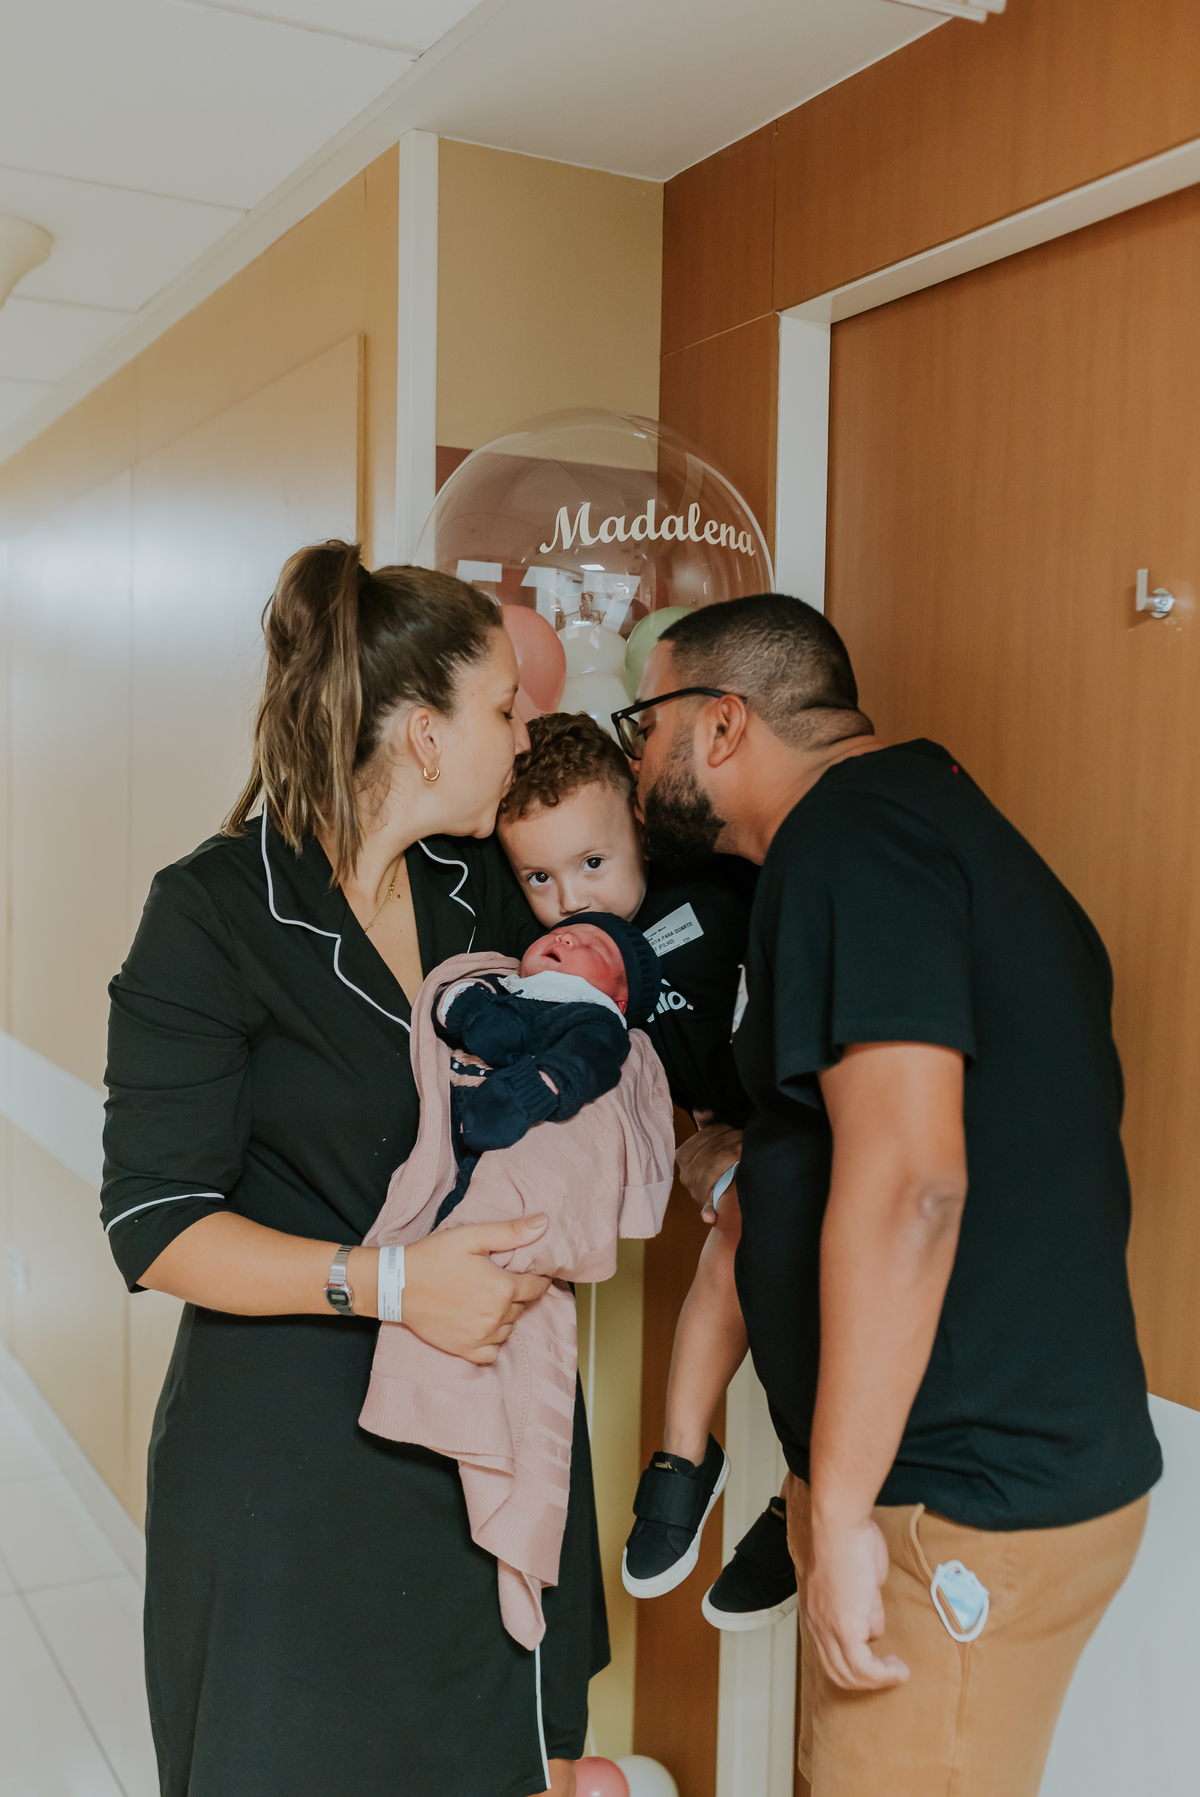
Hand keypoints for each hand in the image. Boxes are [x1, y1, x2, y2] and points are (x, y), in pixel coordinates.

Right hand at [393, 1216, 551, 1363]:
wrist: (397, 1285)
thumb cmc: (433, 1256)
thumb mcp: (471, 1236)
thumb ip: (510, 1232)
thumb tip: (544, 1223)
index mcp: (502, 1288)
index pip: (536, 1287)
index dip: (537, 1278)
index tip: (531, 1273)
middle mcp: (496, 1316)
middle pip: (522, 1307)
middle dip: (517, 1294)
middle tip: (499, 1282)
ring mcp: (481, 1336)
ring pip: (509, 1328)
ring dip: (505, 1316)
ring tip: (488, 1300)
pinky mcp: (465, 1350)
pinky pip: (492, 1352)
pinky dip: (492, 1340)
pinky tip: (482, 1325)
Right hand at [676, 1118, 742, 1221]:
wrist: (721, 1191)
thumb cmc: (716, 1159)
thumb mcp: (708, 1139)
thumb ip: (705, 1122)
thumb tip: (704, 1107)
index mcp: (682, 1155)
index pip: (706, 1136)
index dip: (725, 1130)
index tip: (736, 1129)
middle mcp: (685, 1174)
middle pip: (714, 1150)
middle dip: (734, 1140)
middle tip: (747, 1138)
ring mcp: (696, 1190)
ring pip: (718, 1167)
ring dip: (736, 1157)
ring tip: (748, 1150)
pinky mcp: (708, 1205)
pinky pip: (707, 1208)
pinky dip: (708, 1212)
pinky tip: (711, 1217)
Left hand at [801, 1516, 908, 1690]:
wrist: (839, 1525)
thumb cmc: (848, 1538)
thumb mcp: (856, 1578)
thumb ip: (864, 1603)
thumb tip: (872, 1621)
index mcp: (814, 1610)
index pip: (829, 1652)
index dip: (853, 1661)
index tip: (876, 1658)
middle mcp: (816, 1624)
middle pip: (837, 1671)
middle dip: (866, 1679)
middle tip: (889, 1671)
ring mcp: (828, 1628)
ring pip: (849, 1674)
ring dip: (877, 1680)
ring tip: (897, 1671)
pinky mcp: (845, 1628)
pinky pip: (864, 1668)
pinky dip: (883, 1675)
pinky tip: (898, 1670)